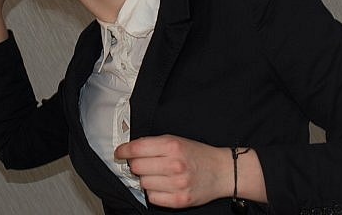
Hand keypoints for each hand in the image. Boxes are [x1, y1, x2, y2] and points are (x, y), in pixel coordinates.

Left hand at [114, 135, 232, 207]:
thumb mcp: (176, 141)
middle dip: (136, 165)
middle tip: (143, 164)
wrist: (221, 171)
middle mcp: (174, 164)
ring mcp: (177, 184)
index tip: (120, 152)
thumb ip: (154, 144)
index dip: (124, 151)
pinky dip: (154, 192)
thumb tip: (130, 150)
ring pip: (143, 183)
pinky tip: (163, 185)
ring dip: (146, 179)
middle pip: (137, 167)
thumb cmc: (197, 154)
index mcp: (172, 146)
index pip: (137, 149)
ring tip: (158, 175)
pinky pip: (152, 198)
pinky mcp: (179, 200)